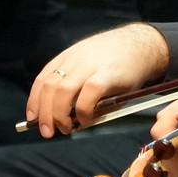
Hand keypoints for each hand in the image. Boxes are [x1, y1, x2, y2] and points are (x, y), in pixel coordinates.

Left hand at [26, 24, 172, 136]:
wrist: (144, 45)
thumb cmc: (118, 61)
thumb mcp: (92, 67)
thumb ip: (79, 88)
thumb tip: (70, 118)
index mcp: (69, 57)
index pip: (43, 79)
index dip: (34, 100)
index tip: (33, 118)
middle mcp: (75, 60)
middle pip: (50, 88)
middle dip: (45, 113)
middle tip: (47, 131)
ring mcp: (91, 66)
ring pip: (63, 92)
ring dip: (59, 115)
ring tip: (65, 128)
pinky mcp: (107, 74)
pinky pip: (88, 94)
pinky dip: (83, 111)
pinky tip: (85, 120)